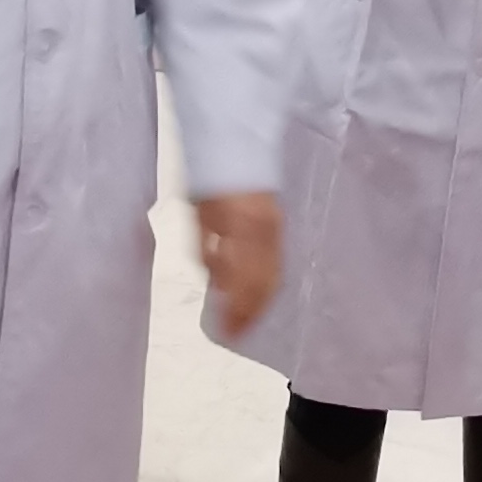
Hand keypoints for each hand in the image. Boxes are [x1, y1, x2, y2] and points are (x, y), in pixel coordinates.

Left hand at [194, 191, 282, 338]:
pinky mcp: (280, 228)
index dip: (236, 313)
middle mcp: (265, 236)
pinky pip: (278, 264)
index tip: (227, 333)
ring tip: (250, 321)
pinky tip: (262, 295)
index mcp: (242, 234)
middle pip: (262, 286)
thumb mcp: (201, 221)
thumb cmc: (211, 186)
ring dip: (262, 303)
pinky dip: (270, 284)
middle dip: (251, 313)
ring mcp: (276, 231)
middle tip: (238, 334)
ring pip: (275, 277)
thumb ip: (209, 255)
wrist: (237, 147)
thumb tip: (218, 288)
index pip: (243, 285)